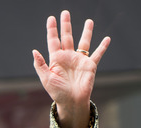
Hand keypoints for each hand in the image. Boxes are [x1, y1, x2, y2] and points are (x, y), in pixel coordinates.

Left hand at [32, 10, 110, 127]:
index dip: (52, 30)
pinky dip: (103, 47)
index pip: (53, 41)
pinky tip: (107, 39)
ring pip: (83, 42)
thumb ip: (40, 65)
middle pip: (67, 37)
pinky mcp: (90, 65)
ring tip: (89, 21)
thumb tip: (34, 51)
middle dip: (66, 25)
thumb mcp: (46, 79)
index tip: (51, 18)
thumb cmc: (57, 92)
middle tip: (65, 13)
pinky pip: (97, 54)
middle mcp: (68, 57)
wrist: (71, 102)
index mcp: (56, 59)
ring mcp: (79, 60)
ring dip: (86, 32)